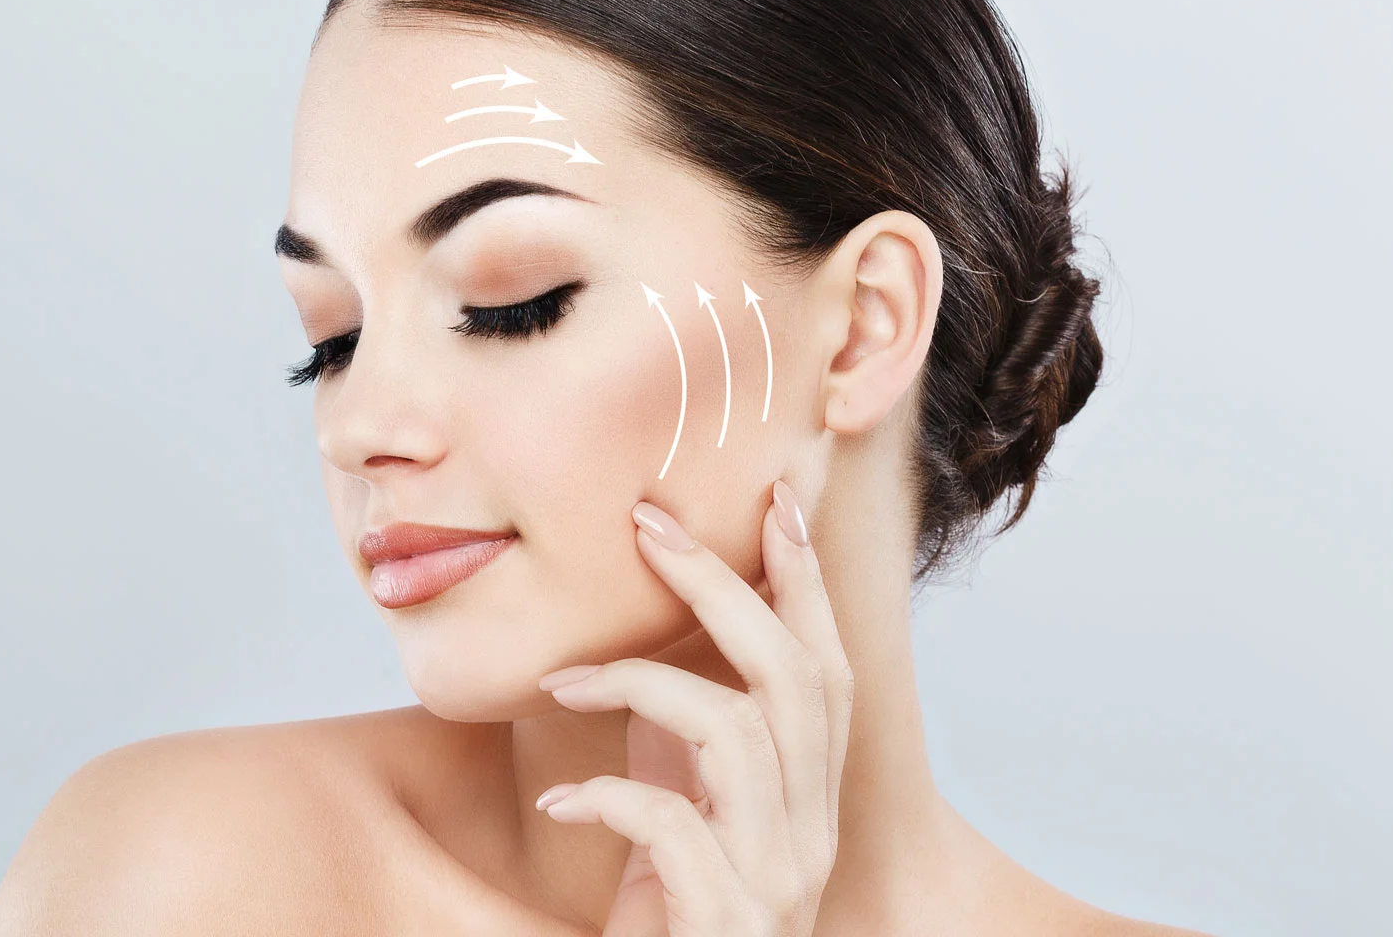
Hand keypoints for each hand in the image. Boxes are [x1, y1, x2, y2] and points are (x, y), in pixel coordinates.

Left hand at [533, 479, 853, 936]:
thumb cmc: (673, 920)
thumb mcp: (682, 815)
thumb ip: (682, 743)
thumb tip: (641, 647)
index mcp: (808, 799)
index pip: (828, 668)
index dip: (805, 581)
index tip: (776, 498)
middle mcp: (810, 832)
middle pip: (794, 677)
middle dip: (724, 587)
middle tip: (649, 526)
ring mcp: (776, 879)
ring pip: (738, 733)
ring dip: (640, 686)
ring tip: (564, 682)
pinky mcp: (727, 921)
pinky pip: (674, 828)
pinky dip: (613, 799)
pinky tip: (568, 802)